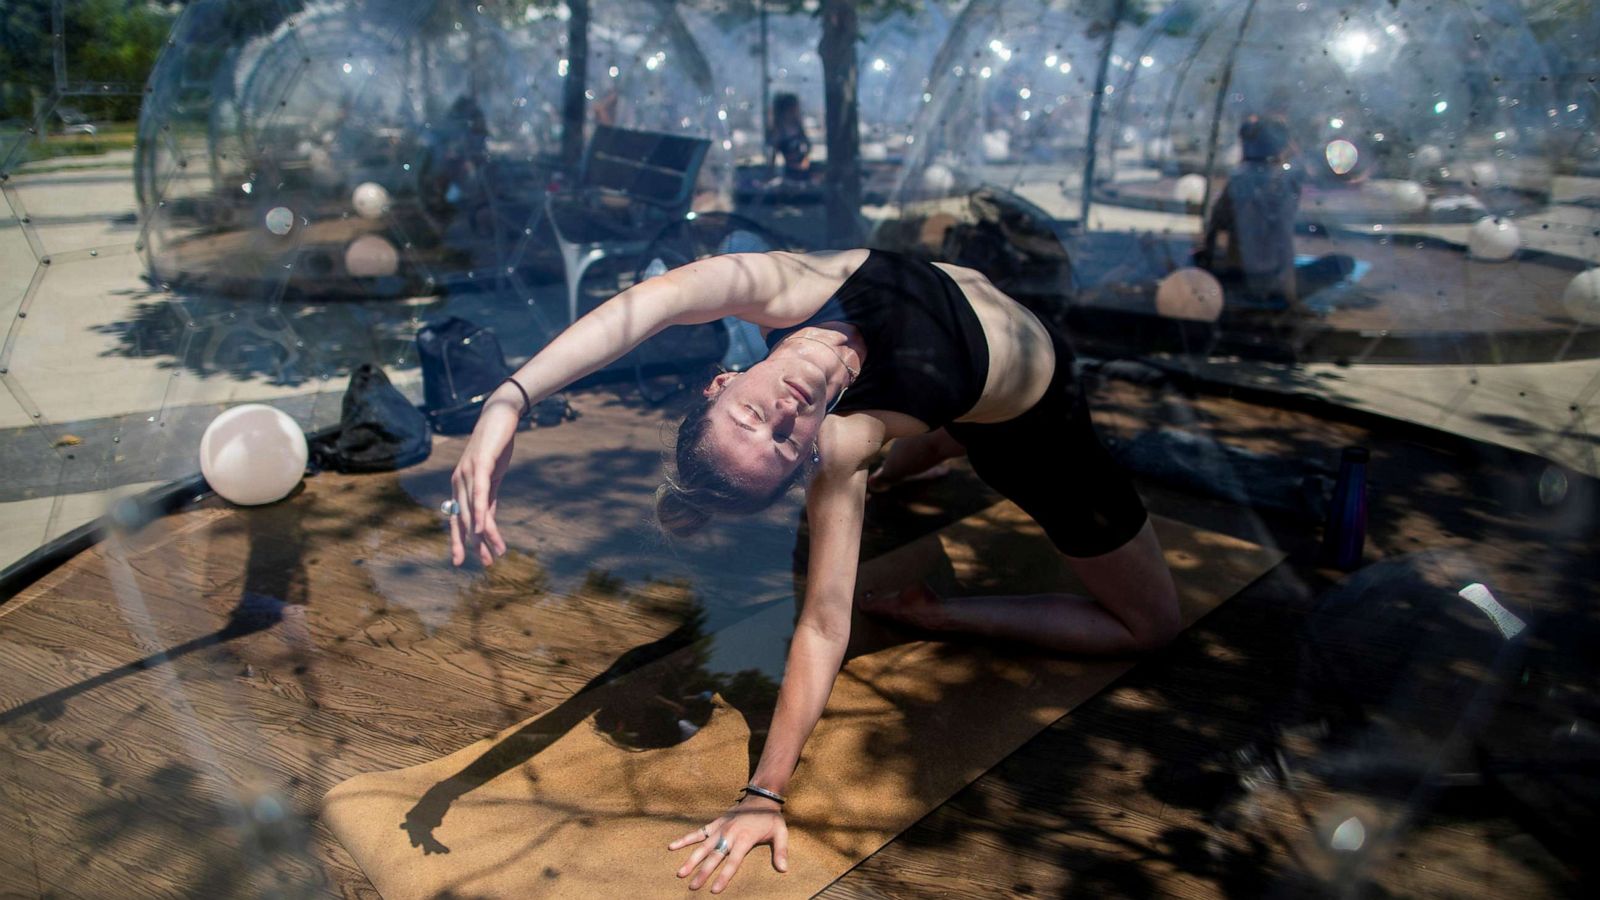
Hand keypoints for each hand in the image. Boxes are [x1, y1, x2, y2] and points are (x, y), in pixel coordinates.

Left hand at [448, 395, 520, 566]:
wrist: (500, 416)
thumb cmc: (496, 445)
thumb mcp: (492, 476)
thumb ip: (488, 498)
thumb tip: (486, 522)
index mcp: (460, 484)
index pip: (457, 517)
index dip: (457, 540)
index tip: (459, 561)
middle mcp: (459, 480)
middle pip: (464, 519)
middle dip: (471, 544)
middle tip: (479, 564)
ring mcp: (468, 473)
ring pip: (473, 511)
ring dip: (483, 536)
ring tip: (493, 554)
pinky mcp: (481, 465)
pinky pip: (480, 495)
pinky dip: (481, 514)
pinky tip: (483, 530)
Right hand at [669, 798, 788, 892]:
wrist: (761, 797)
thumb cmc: (770, 818)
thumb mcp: (781, 833)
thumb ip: (781, 851)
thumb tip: (784, 869)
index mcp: (744, 839)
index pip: (733, 862)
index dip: (724, 876)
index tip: (715, 890)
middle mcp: (729, 834)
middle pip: (714, 856)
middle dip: (703, 873)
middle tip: (693, 887)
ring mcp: (720, 828)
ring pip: (702, 846)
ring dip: (691, 859)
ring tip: (680, 873)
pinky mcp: (715, 823)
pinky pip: (698, 832)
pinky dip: (685, 839)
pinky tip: (672, 846)